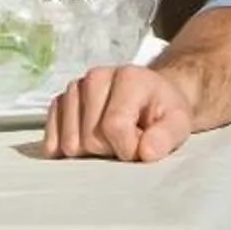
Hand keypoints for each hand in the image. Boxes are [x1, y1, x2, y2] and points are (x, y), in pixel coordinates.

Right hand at [43, 62, 194, 161]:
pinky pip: (51, 132)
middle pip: (89, 137)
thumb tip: (145, 152)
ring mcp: (75, 88)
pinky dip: (64, 148)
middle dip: (109, 151)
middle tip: (127, 142)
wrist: (152, 97)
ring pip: (69, 141)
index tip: (141, 149)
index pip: (113, 127)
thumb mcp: (179, 123)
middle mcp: (97, 77)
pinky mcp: (61, 101)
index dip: (128, 149)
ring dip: (90, 152)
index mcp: (128, 78)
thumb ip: (167, 136)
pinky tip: (82, 148)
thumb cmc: (163, 111)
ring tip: (110, 140)